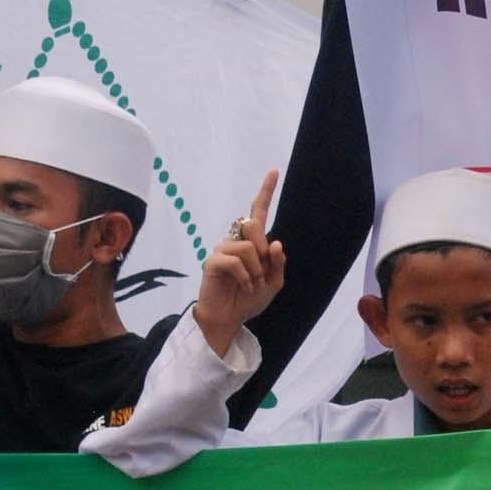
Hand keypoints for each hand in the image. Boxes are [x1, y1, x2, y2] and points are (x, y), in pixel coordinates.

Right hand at [195, 169, 286, 354]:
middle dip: (263, 251)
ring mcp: (222, 249)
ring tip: (251, 284)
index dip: (265, 192)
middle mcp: (236, 241)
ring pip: (248, 246)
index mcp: (252, 243)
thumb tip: (276, 243)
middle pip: (253, 224)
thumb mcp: (273, 283)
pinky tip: (244, 287)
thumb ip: (277, 263)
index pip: (258, 212)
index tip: (274, 171)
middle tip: (260, 273)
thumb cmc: (249, 299)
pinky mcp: (212, 261)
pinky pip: (235, 260)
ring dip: (256, 270)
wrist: (230, 318)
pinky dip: (245, 277)